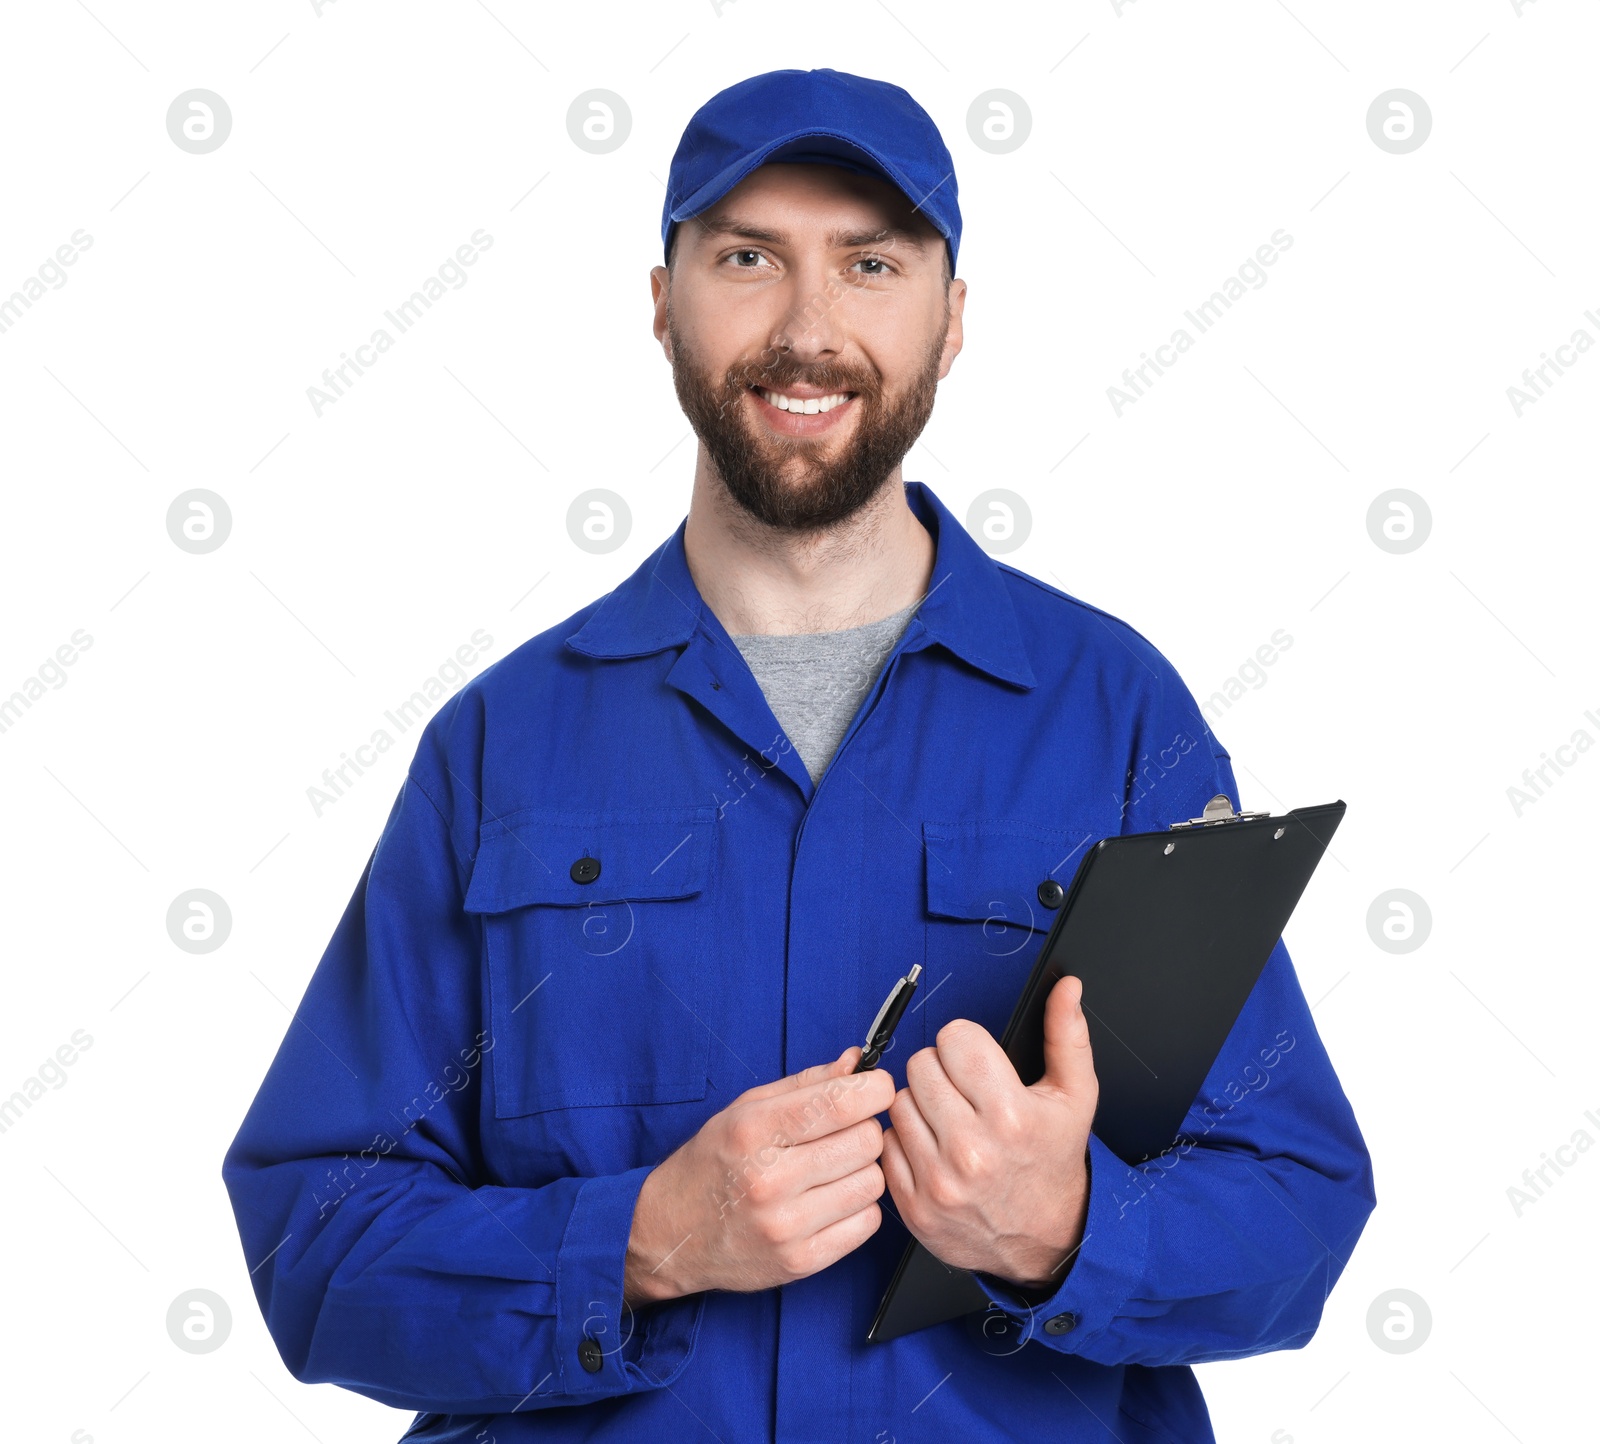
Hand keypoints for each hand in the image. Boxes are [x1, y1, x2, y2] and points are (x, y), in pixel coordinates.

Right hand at [624, 1046, 894, 1307]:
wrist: (671, 1233)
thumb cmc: (713, 1163)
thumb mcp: (746, 1108)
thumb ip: (807, 1082)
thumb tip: (857, 1062)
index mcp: (754, 1130)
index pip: (840, 1103)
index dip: (874, 1089)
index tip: (876, 1088)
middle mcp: (768, 1179)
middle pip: (866, 1141)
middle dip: (864, 1129)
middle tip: (843, 1133)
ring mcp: (785, 1226)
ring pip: (872, 1183)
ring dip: (862, 1171)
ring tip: (833, 1169)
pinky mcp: (800, 1262)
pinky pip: (867, 1224)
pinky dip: (858, 1208)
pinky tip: (831, 1200)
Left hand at [881, 973, 1097, 1291]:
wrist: (1045, 1239)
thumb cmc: (1054, 1160)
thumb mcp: (1074, 1096)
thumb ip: (1067, 1035)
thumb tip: (1066, 987)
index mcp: (1010, 1115)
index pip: (954, 1039)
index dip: (965, 1044)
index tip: (975, 1063)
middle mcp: (972, 1150)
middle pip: (920, 1065)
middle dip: (941, 1072)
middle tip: (963, 1094)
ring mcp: (939, 1181)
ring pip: (897, 1102)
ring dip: (919, 1105)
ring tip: (949, 1122)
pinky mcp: (914, 1205)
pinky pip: (885, 1144)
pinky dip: (905, 1142)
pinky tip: (933, 1149)